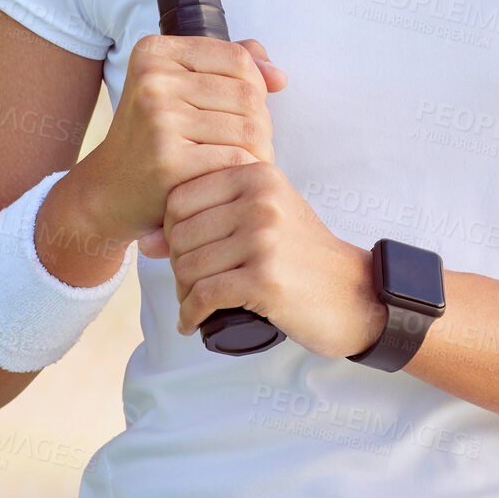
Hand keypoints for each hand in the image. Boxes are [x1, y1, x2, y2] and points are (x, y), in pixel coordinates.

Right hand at [66, 34, 286, 257]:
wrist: (107, 192)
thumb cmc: (154, 138)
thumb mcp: (181, 90)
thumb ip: (231, 68)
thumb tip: (278, 75)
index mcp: (155, 52)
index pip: (238, 57)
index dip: (256, 87)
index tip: (243, 111)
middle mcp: (153, 79)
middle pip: (248, 94)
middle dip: (260, 124)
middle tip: (245, 147)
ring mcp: (158, 118)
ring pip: (249, 128)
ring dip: (258, 153)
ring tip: (240, 165)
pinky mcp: (167, 159)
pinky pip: (236, 161)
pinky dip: (243, 174)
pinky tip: (230, 183)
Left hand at [152, 161, 387, 360]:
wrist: (353, 293)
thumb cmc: (301, 255)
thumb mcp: (261, 219)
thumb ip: (210, 217)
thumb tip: (144, 242)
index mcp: (256, 174)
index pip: (179, 197)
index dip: (171, 231)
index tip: (185, 256)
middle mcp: (259, 198)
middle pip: (180, 234)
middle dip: (177, 267)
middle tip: (190, 288)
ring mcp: (263, 237)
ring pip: (187, 266)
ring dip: (183, 295)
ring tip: (196, 305)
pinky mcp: (265, 277)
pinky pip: (203, 295)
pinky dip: (191, 315)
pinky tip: (194, 323)